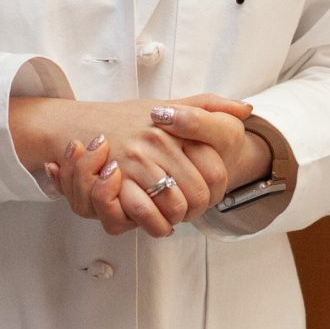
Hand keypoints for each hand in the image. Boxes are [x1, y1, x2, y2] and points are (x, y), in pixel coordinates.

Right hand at [32, 96, 259, 236]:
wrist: (84, 124)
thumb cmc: (132, 119)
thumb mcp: (172, 104)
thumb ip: (208, 106)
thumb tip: (245, 110)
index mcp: (176, 126)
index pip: (217, 171)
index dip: (219, 190)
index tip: (212, 193)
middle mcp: (157, 143)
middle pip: (199, 195)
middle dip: (199, 209)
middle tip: (191, 209)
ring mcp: (135, 162)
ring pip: (175, 208)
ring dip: (177, 219)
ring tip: (174, 215)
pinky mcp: (114, 182)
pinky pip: (145, 215)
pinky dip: (154, 224)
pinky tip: (156, 220)